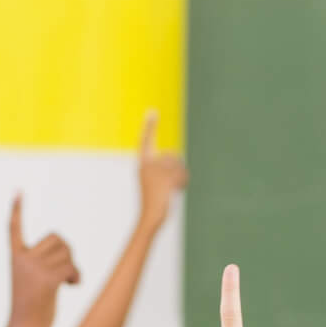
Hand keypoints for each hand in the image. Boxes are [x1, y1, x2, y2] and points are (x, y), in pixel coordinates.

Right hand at [8, 195, 80, 326]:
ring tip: (66, 281)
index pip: (14, 228)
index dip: (17, 209)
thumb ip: (43, 262)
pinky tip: (73, 286)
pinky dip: (77, 276)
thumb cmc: (31, 306)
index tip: (18, 191)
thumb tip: (66, 252)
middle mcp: (23, 258)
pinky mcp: (47, 279)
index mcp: (16, 256)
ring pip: (67, 253)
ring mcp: (34, 268)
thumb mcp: (32, 279)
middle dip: (66, 253)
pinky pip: (72, 267)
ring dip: (72, 266)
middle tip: (63, 271)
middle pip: (58, 239)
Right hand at [137, 110, 187, 226]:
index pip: (146, 141)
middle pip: (171, 156)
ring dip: (180, 176)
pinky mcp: (167, 180)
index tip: (152, 110)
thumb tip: (176, 156)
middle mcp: (148, 164)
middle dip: (176, 168)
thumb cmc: (154, 200)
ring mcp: (157, 172)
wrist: (150, 216)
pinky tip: (176, 190)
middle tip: (169, 184)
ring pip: (178, 164)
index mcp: (142, 163)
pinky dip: (183, 181)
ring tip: (171, 189)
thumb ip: (164, 168)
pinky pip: (182, 173)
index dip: (149, 126)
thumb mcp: (156, 181)